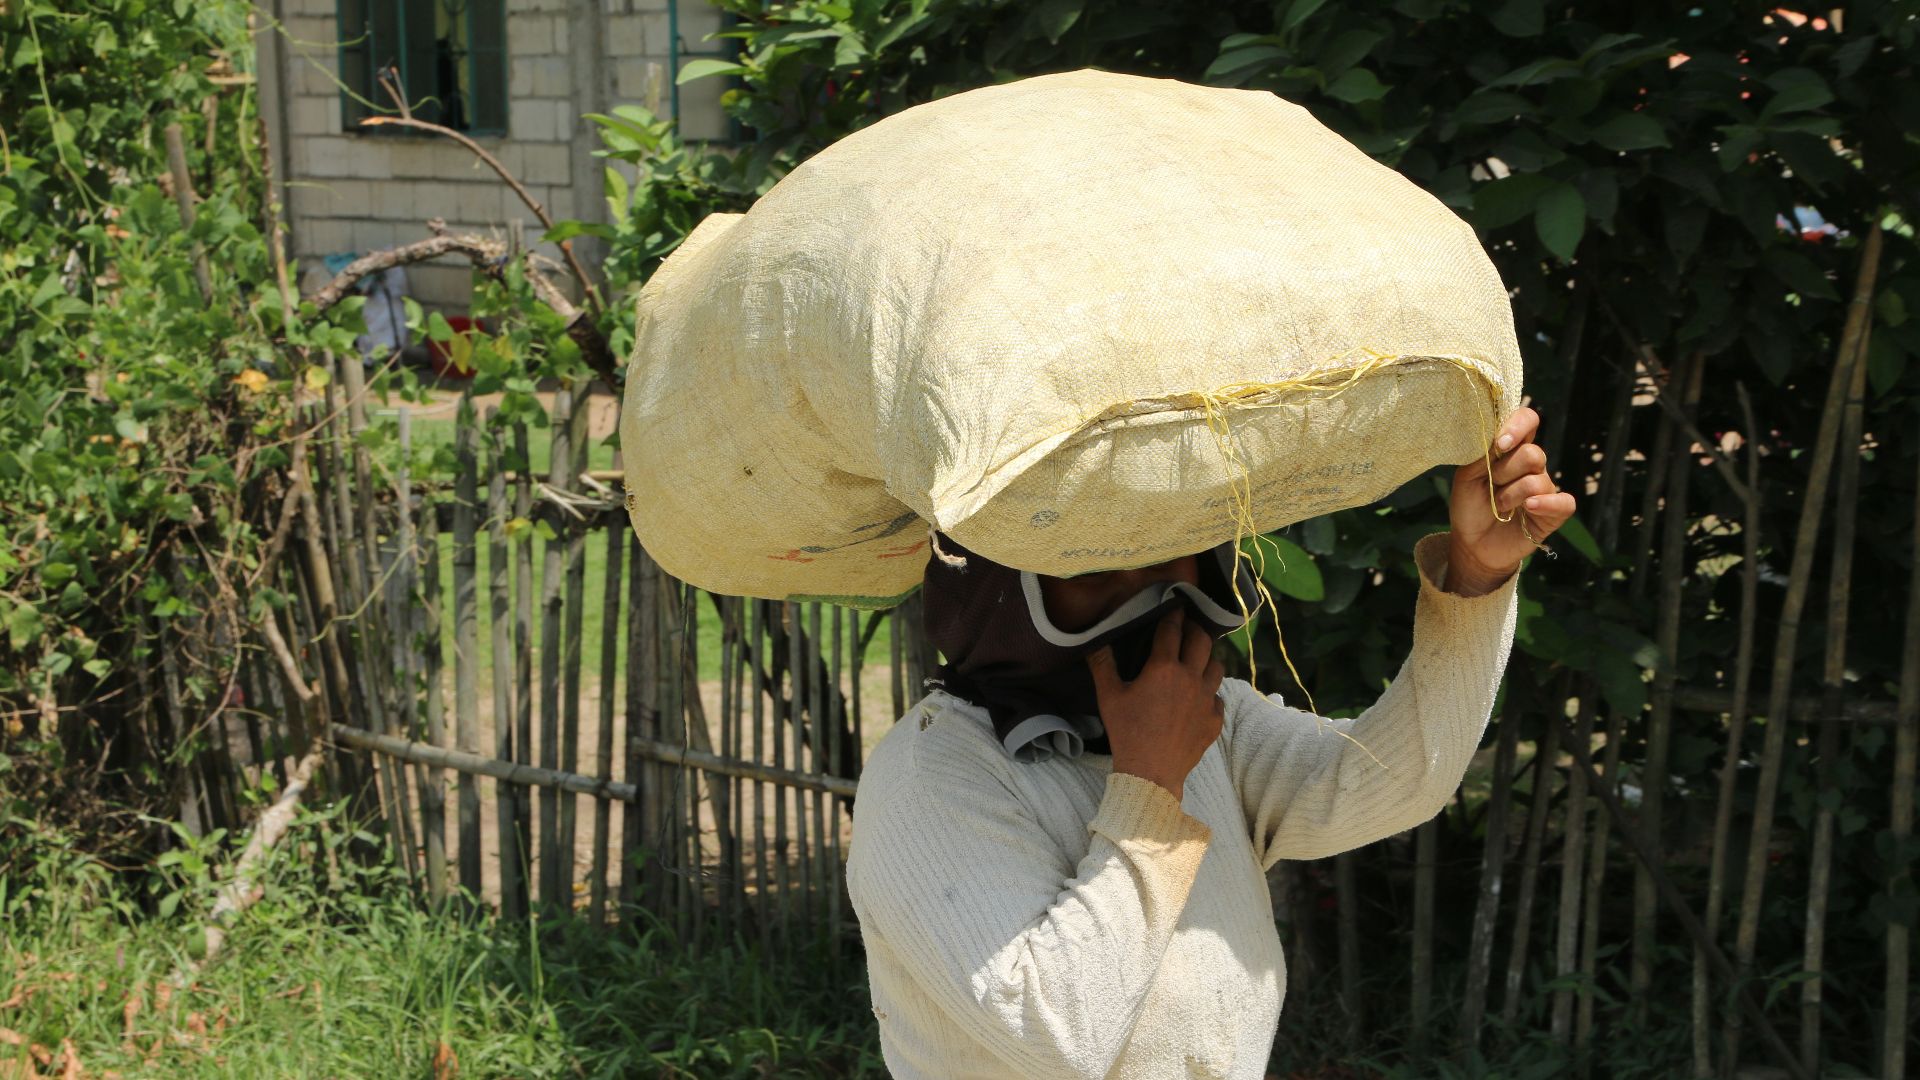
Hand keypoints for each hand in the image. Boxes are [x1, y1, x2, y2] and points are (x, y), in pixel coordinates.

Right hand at [1088, 609, 1225, 800]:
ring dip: (1207, 658)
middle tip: (1188, 626)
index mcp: (1164, 668)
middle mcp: (1190, 678)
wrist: (1151, 773)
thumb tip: (1093, 640)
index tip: (1175, 605)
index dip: (1173, 615)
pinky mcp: (1215, 720)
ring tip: (1197, 658)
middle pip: (1202, 641)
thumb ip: (1102, 665)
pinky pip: (1218, 697)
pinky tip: (1199, 696)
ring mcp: (1206, 699)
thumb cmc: (1127, 733)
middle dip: (1195, 628)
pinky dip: (1210, 692)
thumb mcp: (1109, 697)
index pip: (1172, 630)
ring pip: (1217, 666)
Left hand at [1447, 407, 1576, 595]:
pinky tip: (1529, 508)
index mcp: (1511, 450)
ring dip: (1510, 495)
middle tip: (1490, 486)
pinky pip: (1564, 502)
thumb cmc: (1470, 506)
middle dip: (1505, 472)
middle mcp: (1532, 467)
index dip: (1518, 426)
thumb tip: (1498, 438)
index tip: (1501, 444)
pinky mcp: (1553, 513)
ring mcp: (1545, 489)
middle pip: (1533, 454)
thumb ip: (1481, 455)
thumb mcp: (1466, 477)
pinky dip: (1546, 503)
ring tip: (1499, 507)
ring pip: (1538, 480)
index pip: (1527, 421)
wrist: (1472, 544)